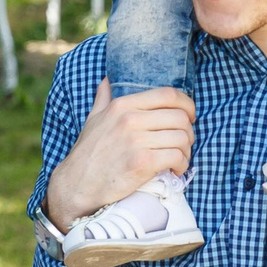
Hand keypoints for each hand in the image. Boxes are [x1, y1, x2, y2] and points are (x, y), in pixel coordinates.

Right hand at [44, 78, 195, 230]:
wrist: (78, 185)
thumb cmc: (88, 153)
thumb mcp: (93, 120)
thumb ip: (102, 99)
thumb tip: (106, 81)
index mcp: (122, 105)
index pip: (168, 95)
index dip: (186, 104)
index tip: (188, 117)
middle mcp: (130, 119)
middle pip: (180, 117)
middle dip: (189, 131)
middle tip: (184, 143)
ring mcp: (136, 141)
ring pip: (182, 138)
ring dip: (186, 151)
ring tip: (179, 158)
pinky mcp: (142, 162)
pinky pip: (177, 157)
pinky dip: (182, 164)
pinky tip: (175, 170)